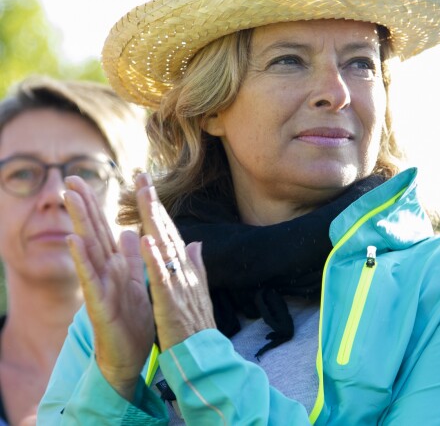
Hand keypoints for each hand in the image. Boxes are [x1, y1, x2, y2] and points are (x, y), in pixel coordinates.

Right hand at [64, 176, 154, 400]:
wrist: (129, 354)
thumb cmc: (131, 318)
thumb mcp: (134, 281)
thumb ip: (129, 257)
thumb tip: (129, 230)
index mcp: (114, 264)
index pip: (103, 228)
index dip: (95, 204)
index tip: (84, 180)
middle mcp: (104, 270)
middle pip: (92, 232)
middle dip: (82, 205)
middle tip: (70, 179)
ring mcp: (100, 285)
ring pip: (88, 249)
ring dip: (79, 222)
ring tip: (69, 198)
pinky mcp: (100, 303)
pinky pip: (91, 279)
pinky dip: (82, 260)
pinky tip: (73, 241)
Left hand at [135, 173, 215, 350]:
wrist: (204, 355)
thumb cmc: (195, 324)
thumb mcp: (195, 289)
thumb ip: (195, 264)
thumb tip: (196, 243)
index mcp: (184, 267)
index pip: (169, 231)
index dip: (157, 208)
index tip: (147, 186)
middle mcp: (183, 269)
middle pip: (166, 230)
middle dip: (154, 202)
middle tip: (142, 177)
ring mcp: (179, 283)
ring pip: (165, 245)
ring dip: (154, 219)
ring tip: (144, 195)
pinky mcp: (172, 301)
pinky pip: (162, 276)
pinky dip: (155, 257)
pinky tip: (146, 240)